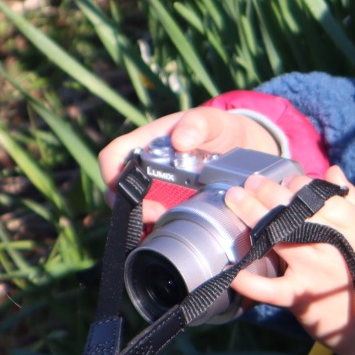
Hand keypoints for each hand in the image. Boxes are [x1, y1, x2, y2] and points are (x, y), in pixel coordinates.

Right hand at [98, 106, 278, 222]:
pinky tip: (174, 234)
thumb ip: (198, 123)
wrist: (241, 147)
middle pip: (118, 191)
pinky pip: (155, 221)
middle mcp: (144, 167)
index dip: (113, 175)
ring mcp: (156, 188)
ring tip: (167, 226)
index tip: (136, 192)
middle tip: (158, 215)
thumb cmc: (219, 129)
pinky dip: (158, 230)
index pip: (113, 157)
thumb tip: (179, 140)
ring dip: (144, 222)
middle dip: (131, 207)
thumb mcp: (213, 121)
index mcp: (145, 143)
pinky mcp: (169, 205)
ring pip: (134, 209)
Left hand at [221, 168, 354, 354]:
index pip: (313, 193)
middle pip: (288, 208)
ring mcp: (312, 267)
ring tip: (234, 200)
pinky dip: (249, 281)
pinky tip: (232, 270)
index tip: (281, 184)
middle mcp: (328, 240)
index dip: (292, 185)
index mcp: (350, 222)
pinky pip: (269, 287)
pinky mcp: (300, 296)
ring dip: (250, 214)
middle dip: (265, 191)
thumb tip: (333, 173)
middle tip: (248, 184)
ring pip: (275, 234)